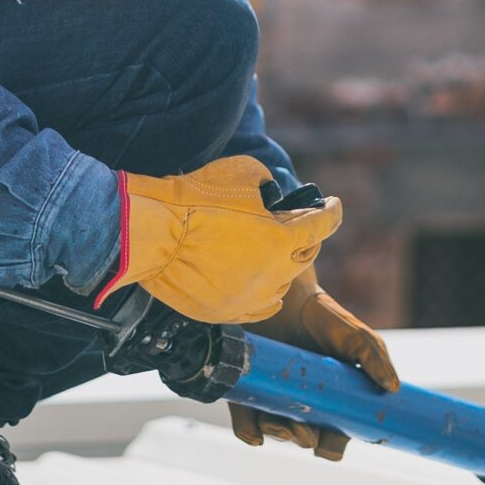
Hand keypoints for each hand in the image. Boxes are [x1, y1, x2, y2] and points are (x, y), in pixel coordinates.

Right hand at [100, 156, 339, 324]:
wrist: (151, 234)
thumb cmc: (195, 198)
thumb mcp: (243, 172)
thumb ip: (267, 184)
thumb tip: (270, 195)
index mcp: (282, 239)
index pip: (323, 225)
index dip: (332, 211)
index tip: (333, 205)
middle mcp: (273, 273)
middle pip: (305, 256)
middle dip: (306, 237)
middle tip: (297, 225)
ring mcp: (250, 297)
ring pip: (282, 284)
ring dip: (282, 265)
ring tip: (270, 251)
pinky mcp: (227, 312)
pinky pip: (258, 305)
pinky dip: (262, 290)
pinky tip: (257, 280)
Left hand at [230, 267, 399, 460]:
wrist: (289, 296)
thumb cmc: (327, 319)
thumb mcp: (357, 337)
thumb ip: (376, 359)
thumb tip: (393, 388)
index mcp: (332, 402)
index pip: (334, 439)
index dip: (333, 447)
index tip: (332, 441)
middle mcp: (304, 404)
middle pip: (304, 440)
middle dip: (304, 440)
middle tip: (303, 430)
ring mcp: (275, 399)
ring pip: (275, 433)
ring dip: (278, 434)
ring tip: (279, 422)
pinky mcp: (249, 390)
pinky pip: (246, 422)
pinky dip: (248, 431)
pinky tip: (255, 431)